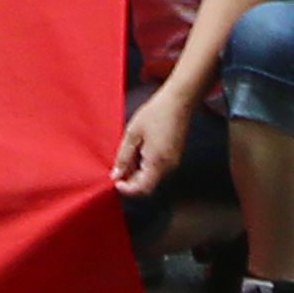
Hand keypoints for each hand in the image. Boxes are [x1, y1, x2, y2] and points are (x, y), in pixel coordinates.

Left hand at [111, 79, 197, 200]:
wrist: (178, 102)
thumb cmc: (155, 114)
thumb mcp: (132, 134)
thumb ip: (123, 157)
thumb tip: (116, 175)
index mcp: (157, 163)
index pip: (142, 189)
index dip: (127, 189)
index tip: (115, 181)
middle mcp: (168, 168)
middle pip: (147, 186)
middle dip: (130, 181)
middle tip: (119, 166)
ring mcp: (173, 164)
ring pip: (152, 179)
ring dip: (137, 174)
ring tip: (129, 153)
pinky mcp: (174, 158)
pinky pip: (158, 171)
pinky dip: (145, 167)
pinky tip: (139, 151)